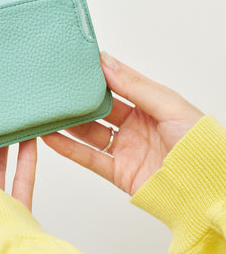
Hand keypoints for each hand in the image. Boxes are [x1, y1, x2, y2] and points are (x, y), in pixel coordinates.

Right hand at [41, 52, 204, 195]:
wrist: (205, 191)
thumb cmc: (199, 145)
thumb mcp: (170, 106)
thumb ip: (136, 86)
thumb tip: (107, 62)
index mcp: (151, 106)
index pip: (119, 85)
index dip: (99, 75)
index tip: (77, 63)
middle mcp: (136, 126)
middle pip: (100, 109)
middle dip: (79, 98)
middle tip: (57, 86)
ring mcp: (126, 149)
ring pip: (90, 132)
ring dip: (68, 122)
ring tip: (48, 110)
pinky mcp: (118, 172)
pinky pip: (88, 158)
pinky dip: (68, 148)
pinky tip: (51, 136)